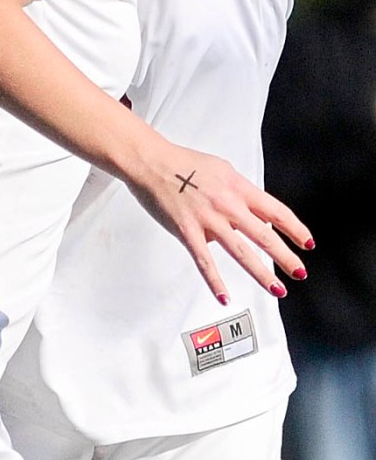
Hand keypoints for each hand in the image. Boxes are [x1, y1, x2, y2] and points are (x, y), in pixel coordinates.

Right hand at [126, 144, 312, 303]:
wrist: (151, 161)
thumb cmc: (183, 163)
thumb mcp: (221, 170)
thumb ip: (239, 192)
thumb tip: (253, 216)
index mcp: (238, 187)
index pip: (276, 211)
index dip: (294, 229)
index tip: (307, 243)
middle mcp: (227, 204)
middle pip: (264, 235)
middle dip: (286, 256)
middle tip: (300, 272)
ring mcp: (208, 219)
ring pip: (241, 252)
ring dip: (262, 273)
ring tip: (277, 289)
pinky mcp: (187, 231)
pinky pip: (205, 261)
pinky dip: (215, 282)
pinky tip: (225, 298)